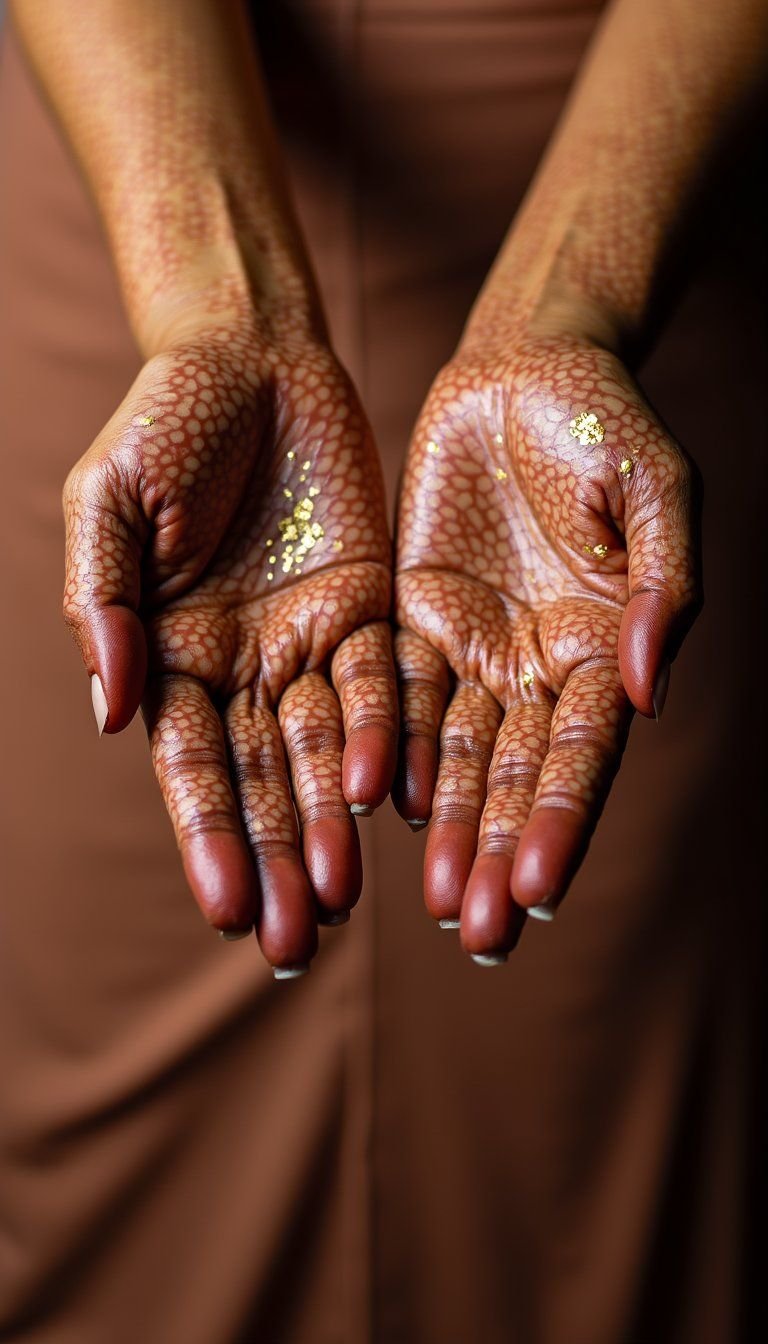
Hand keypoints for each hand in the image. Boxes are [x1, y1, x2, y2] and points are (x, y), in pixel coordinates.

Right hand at [64, 318, 394, 972]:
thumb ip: (104, 604)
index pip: (189, 764)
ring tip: (341, 903)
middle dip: (272, 860)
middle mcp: (239, 665)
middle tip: (289, 946)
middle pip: (258, 780)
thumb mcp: (107, 504)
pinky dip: (385, 743)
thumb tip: (112, 711)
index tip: (225, 907)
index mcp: (170, 652)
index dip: (207, 835)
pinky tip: (390, 807)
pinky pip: (382, 686)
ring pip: (322, 752)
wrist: (254, 354)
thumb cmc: (164, 422)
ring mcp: (305, 642)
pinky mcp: (366, 611)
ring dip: (329, 826)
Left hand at [394, 333, 699, 959]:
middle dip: (497, 850)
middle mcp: (537, 664)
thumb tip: (647, 690)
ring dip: (444, 827)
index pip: (582, 752)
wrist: (526, 365)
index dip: (561, 819)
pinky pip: (398, 692)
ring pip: (454, 752)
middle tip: (476, 931)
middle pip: (515, 774)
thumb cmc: (606, 420)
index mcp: (603, 646)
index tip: (538, 889)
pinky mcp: (414, 616)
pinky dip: (390, 749)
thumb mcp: (658, 490)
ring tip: (430, 902)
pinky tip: (378, 807)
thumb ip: (663, 588)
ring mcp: (473, 646)